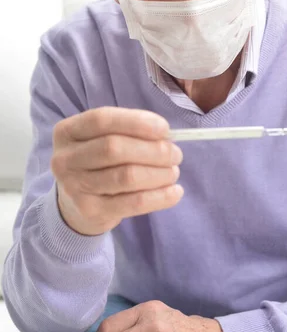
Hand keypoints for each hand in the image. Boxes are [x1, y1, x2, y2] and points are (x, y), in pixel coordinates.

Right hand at [51, 107, 183, 235]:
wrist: (75, 204)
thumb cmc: (96, 162)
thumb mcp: (101, 139)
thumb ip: (128, 131)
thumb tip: (165, 136)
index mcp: (68, 131)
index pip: (102, 120)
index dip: (136, 122)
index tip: (164, 129)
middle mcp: (65, 158)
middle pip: (114, 148)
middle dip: (153, 150)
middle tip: (175, 154)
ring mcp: (74, 187)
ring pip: (126, 176)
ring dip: (159, 173)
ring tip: (173, 172)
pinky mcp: (91, 211)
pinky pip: (133, 203)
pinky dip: (160, 196)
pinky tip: (175, 192)